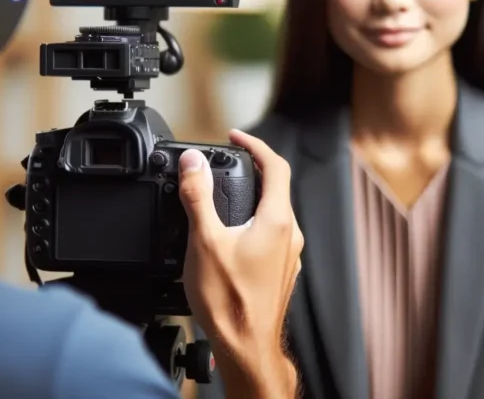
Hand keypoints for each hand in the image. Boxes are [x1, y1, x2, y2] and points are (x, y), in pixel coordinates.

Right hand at [178, 129, 302, 398]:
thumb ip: (198, 196)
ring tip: (224, 196)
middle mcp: (290, 235)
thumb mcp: (204, 241)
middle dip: (251, 170)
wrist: (246, 347)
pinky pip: (270, 236)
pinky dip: (252, 223)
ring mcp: (288, 255)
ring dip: (251, 198)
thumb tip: (193, 162)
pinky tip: (230, 235)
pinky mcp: (280, 272)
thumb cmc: (230, 302)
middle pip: (276, 188)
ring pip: (274, 213)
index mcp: (277, 220)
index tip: (235, 136)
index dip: (255, 145)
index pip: (275, 166)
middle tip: (226, 162)